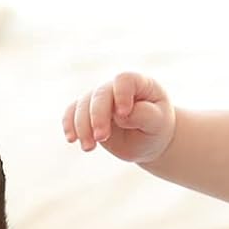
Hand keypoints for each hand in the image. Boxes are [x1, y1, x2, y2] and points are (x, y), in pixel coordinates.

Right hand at [62, 71, 176, 164]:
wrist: (147, 140)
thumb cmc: (156, 127)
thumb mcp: (158, 123)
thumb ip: (144, 115)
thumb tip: (121, 115)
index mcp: (138, 83)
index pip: (124, 80)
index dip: (121, 94)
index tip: (124, 114)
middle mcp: (115, 87)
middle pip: (100, 94)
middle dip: (97, 116)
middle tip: (101, 138)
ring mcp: (99, 99)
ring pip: (83, 104)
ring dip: (82, 126)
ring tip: (89, 148)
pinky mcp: (87, 112)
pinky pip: (72, 113)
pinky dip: (69, 125)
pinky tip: (72, 139)